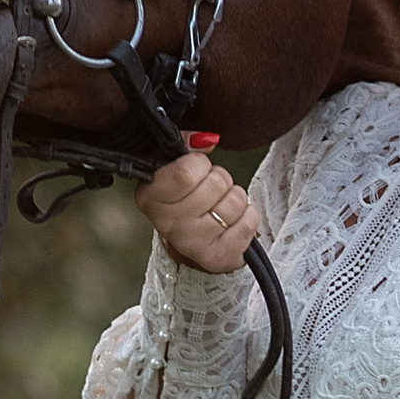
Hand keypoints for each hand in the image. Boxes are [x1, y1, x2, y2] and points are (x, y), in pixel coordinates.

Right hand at [139, 145, 257, 275]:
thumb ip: (187, 145)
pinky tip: (232, 221)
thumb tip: (206, 140)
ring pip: (235, 201)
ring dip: (235, 197)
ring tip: (220, 205)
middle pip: (216, 184)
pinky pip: (250, 221)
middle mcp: (166, 224)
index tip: (195, 170)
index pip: (186, 172)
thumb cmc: (185, 195)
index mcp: (149, 197)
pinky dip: (248, 215)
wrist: (194, 238)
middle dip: (221, 179)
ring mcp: (191, 244)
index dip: (200, 165)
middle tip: (211, 190)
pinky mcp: (217, 258)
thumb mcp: (176, 166)